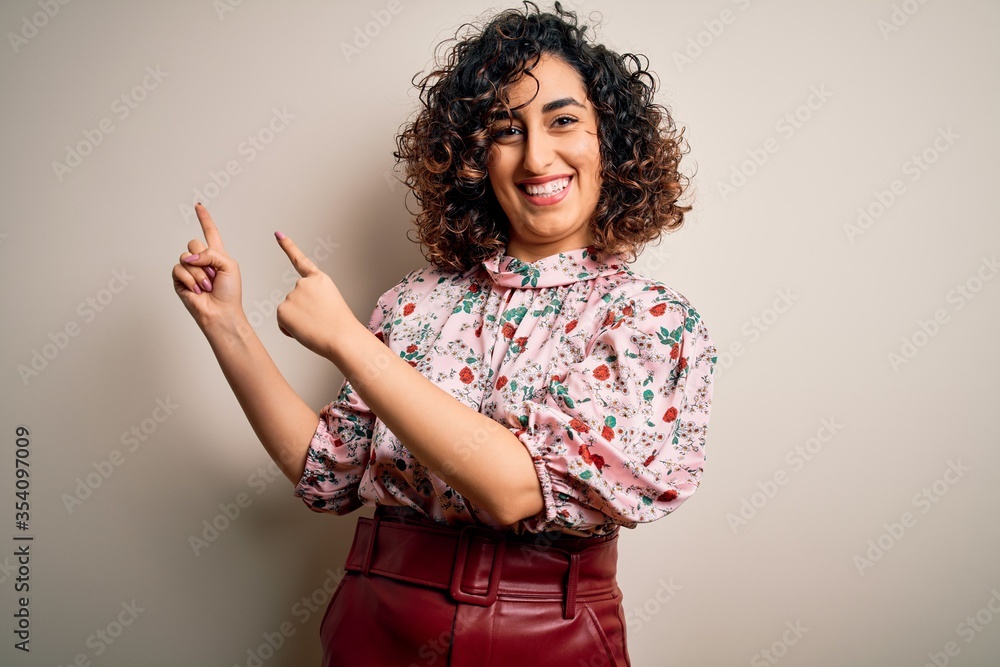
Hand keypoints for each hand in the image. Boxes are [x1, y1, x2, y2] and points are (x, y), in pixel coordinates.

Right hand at [172, 203, 244, 330]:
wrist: (221, 312)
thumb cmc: (229, 292)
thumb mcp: (229, 265)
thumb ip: (211, 253)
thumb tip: (190, 257)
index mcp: (216, 254)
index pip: (209, 232)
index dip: (204, 218)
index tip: (198, 205)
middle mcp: (201, 260)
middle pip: (194, 243)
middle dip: (205, 260)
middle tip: (213, 276)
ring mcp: (189, 269)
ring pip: (186, 257)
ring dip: (199, 273)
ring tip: (207, 286)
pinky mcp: (179, 280)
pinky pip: (179, 269)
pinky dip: (190, 280)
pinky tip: (197, 290)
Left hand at [274, 231, 355, 358]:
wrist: (342, 337)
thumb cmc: (341, 326)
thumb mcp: (331, 303)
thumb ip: (313, 299)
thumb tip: (297, 311)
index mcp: (319, 280)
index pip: (300, 261)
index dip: (288, 247)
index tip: (278, 234)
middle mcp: (303, 283)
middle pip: (295, 299)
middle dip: (303, 312)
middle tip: (320, 320)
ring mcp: (292, 295)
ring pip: (289, 312)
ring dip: (298, 322)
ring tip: (316, 326)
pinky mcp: (282, 309)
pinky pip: (283, 323)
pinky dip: (290, 330)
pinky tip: (305, 330)